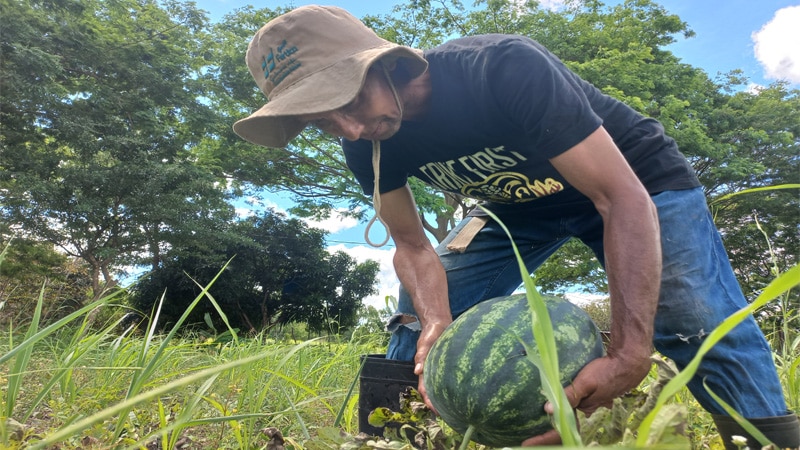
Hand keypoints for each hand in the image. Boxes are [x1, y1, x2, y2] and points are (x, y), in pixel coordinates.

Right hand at [413, 321, 450, 410]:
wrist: (439, 322)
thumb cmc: (430, 333)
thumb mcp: (424, 343)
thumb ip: (421, 356)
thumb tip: (417, 371)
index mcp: (424, 369)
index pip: (425, 390)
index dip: (430, 401)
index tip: (437, 411)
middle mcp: (432, 371)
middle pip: (434, 392)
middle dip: (439, 404)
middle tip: (450, 415)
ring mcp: (440, 368)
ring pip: (441, 386)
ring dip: (445, 397)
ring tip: (456, 408)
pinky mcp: (448, 364)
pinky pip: (449, 378)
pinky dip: (453, 386)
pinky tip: (462, 392)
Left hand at [520, 352, 651, 445]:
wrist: (628, 364)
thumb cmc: (606, 372)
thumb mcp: (585, 382)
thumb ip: (569, 395)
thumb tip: (547, 409)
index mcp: (585, 414)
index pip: (561, 432)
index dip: (543, 439)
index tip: (526, 443)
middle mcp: (588, 414)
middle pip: (565, 429)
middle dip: (548, 434)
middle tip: (529, 437)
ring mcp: (591, 407)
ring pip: (571, 419)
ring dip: (556, 422)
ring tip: (539, 424)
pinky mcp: (592, 399)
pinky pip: (575, 409)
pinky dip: (564, 411)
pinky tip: (557, 407)